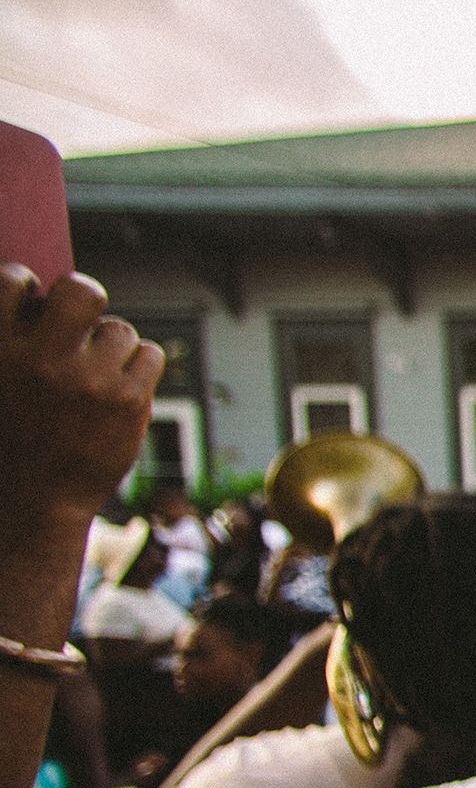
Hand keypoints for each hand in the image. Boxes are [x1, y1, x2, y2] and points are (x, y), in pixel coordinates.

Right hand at [0, 267, 163, 526]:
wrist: (31, 506)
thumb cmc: (5, 443)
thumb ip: (7, 344)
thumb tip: (36, 299)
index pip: (12, 281)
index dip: (24, 283)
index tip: (31, 294)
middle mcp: (43, 361)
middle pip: (81, 291)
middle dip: (81, 295)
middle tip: (78, 312)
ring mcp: (90, 381)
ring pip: (118, 329)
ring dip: (108, 344)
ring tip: (93, 370)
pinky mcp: (129, 402)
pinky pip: (149, 354)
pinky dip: (137, 365)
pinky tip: (117, 384)